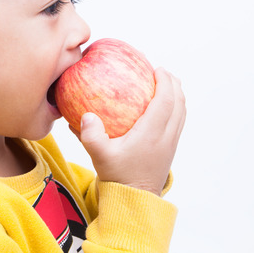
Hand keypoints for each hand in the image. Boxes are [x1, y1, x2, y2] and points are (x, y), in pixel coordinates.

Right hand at [75, 67, 185, 195]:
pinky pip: (178, 122)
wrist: (135, 200)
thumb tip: (86, 115)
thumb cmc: (118, 177)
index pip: (165, 101)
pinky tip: (161, 107)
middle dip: (174, 84)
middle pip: (179, 104)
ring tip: (165, 84)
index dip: (164, 82)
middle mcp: (166, 136)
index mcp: (152, 134)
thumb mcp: (100, 156)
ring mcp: (170, 143)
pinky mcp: (169, 149)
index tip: (157, 67)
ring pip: (181, 113)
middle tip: (161, 71)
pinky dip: (174, 108)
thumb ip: (90, 136)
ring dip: (176, 95)